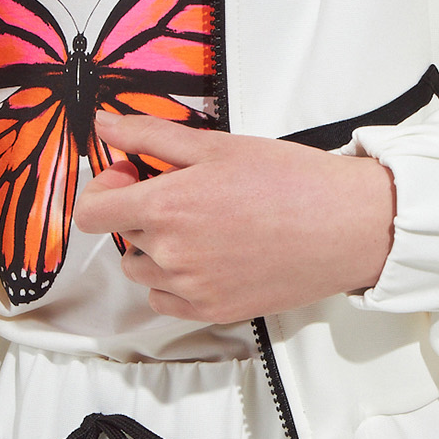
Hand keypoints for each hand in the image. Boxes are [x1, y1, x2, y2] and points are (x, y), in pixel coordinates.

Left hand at [73, 115, 395, 323]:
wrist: (346, 226)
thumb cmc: (290, 180)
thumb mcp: (217, 145)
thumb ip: (150, 136)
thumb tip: (103, 127)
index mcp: (166, 207)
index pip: (92, 213)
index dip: (105, 188)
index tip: (132, 173)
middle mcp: (170, 254)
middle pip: (122, 236)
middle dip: (140, 210)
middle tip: (185, 189)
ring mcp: (191, 288)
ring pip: (142, 270)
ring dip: (155, 247)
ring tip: (201, 224)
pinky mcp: (213, 311)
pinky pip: (166, 300)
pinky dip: (173, 280)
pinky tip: (207, 255)